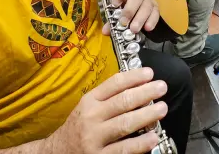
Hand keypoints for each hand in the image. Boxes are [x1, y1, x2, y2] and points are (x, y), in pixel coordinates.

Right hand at [44, 67, 167, 153]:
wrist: (56, 153)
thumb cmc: (78, 127)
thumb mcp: (87, 107)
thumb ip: (107, 97)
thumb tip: (137, 85)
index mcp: (89, 101)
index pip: (113, 84)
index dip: (134, 77)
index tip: (150, 73)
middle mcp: (91, 118)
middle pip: (122, 102)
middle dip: (145, 93)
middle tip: (162, 87)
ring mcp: (95, 139)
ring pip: (124, 124)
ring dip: (146, 116)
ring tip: (162, 109)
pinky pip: (123, 150)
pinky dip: (140, 144)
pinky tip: (153, 138)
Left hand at [108, 0, 159, 33]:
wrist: (137, 4)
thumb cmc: (123, 7)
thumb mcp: (116, 10)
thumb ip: (110, 20)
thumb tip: (105, 31)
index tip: (115, 4)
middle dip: (130, 10)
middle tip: (123, 22)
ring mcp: (148, 0)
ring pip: (146, 6)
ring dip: (140, 18)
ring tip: (134, 30)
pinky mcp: (155, 8)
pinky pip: (155, 13)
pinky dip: (151, 21)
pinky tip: (147, 28)